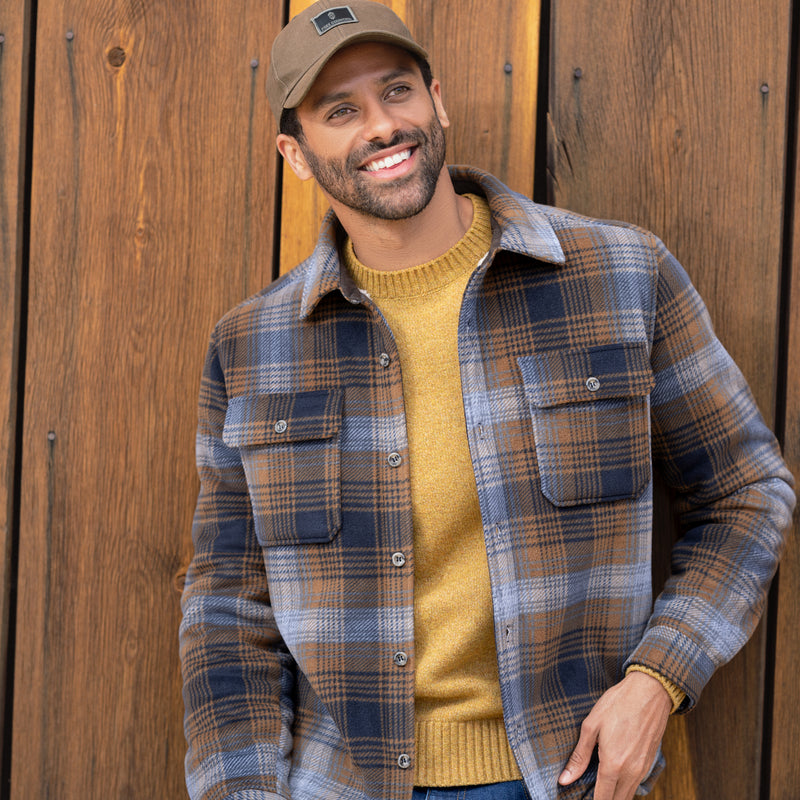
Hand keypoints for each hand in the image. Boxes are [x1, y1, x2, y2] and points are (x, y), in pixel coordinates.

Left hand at [558, 670, 671, 799]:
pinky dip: (625, 788)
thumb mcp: (591, 726)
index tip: (579, 798)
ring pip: (628, 796)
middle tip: (588, 792)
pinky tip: (613, 777)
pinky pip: (636, 785)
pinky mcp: (649, 763)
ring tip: (598, 787)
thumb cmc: (618, 704)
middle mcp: (631, 772)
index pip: (602, 799)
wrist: (650, 691)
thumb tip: (565, 779)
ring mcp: (643, 769)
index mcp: (613, 764)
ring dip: (614, 796)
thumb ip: (579, 756)